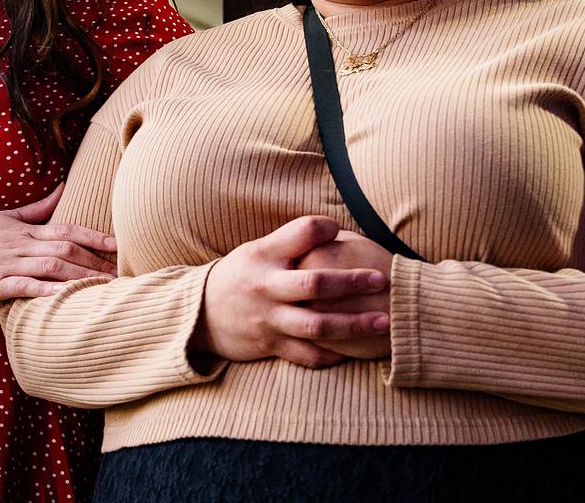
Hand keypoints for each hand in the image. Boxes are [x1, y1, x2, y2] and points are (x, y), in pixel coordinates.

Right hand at [0, 185, 117, 299]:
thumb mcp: (9, 216)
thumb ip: (40, 207)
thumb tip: (65, 187)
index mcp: (28, 230)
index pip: (68, 232)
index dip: (95, 238)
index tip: (119, 246)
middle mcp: (22, 245)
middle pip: (66, 251)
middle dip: (96, 263)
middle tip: (121, 275)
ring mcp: (8, 264)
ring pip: (50, 267)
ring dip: (79, 276)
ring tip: (102, 288)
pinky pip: (23, 286)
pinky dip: (45, 289)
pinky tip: (64, 295)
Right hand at [191, 216, 389, 369]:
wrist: (200, 314)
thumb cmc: (242, 275)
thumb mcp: (259, 249)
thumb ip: (295, 239)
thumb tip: (338, 228)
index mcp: (265, 256)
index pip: (301, 233)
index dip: (325, 228)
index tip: (343, 232)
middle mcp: (267, 288)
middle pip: (315, 284)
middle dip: (352, 282)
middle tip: (382, 280)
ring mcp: (269, 320)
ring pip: (317, 326)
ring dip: (354, 325)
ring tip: (384, 322)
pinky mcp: (271, 346)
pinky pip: (307, 355)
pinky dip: (333, 355)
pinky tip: (356, 352)